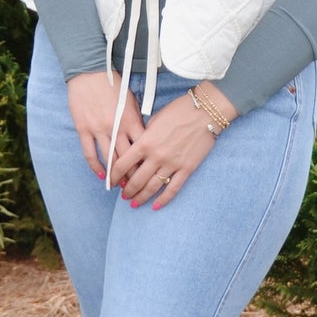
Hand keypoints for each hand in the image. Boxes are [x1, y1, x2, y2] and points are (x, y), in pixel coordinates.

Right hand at [66, 70, 143, 182]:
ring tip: (119, 186)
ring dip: (115, 175)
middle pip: (127, 158)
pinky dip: (96, 166)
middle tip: (136, 187)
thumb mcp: (131, 100)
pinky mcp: (84, 128)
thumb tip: (143, 138)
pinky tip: (101, 175)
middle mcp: (116, 127)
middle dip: (132, 175)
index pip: (142, 148)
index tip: (150, 174)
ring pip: (109, 159)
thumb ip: (136, 120)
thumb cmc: (113, 83)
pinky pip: (90, 153)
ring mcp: (98, 129)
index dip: (146, 164)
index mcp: (131, 119)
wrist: (89, 71)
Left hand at [113, 84, 237, 211]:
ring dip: (141, 197)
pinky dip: (164, 199)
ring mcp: (172, 164)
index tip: (112, 181)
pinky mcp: (186, 168)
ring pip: (152, 187)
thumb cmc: (179, 111)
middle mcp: (156, 156)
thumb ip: (144, 136)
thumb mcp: (154, 120)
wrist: (205, 111)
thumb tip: (138, 149)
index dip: (114, 175)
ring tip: (134, 204)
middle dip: (127, 190)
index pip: (122, 164)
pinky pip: (173, 188)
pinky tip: (156, 206)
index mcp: (145, 142)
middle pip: (136, 180)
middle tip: (123, 195)